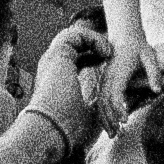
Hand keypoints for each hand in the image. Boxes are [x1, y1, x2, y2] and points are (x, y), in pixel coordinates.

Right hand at [32, 24, 110, 152]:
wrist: (51, 130)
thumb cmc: (68, 127)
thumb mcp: (89, 114)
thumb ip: (97, 104)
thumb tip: (112, 105)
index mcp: (57, 80)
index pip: (77, 59)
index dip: (95, 56)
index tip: (109, 61)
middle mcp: (52, 67)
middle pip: (75, 44)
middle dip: (95, 44)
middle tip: (111, 53)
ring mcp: (52, 59)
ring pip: (74, 35)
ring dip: (94, 39)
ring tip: (109, 52)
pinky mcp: (56, 54)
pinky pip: (75, 34)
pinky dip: (92, 38)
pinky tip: (105, 52)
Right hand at [99, 39, 161, 136]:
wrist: (123, 36)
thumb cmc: (138, 47)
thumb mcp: (149, 56)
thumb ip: (154, 73)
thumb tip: (158, 91)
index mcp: (118, 71)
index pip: (115, 93)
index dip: (118, 108)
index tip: (125, 120)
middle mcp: (108, 77)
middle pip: (105, 101)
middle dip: (110, 119)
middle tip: (118, 134)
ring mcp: (103, 80)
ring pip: (100, 102)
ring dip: (104, 119)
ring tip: (112, 134)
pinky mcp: (102, 83)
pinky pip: (99, 100)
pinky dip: (101, 113)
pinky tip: (107, 125)